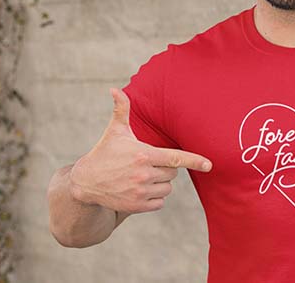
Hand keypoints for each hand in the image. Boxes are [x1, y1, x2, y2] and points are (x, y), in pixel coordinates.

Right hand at [69, 88, 212, 212]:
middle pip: (173, 173)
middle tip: (149, 163)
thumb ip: (121, 109)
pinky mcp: (137, 206)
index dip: (195, 161)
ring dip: (160, 183)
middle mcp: (144, 174)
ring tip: (142, 176)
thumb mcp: (114, 131)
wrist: (85, 183)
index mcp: (144, 155)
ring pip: (167, 188)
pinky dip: (154, 197)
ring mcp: (141, 192)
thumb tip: (114, 89)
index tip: (210, 165)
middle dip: (165, 168)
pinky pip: (160, 202)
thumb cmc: (104, 153)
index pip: (176, 158)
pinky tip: (140, 189)